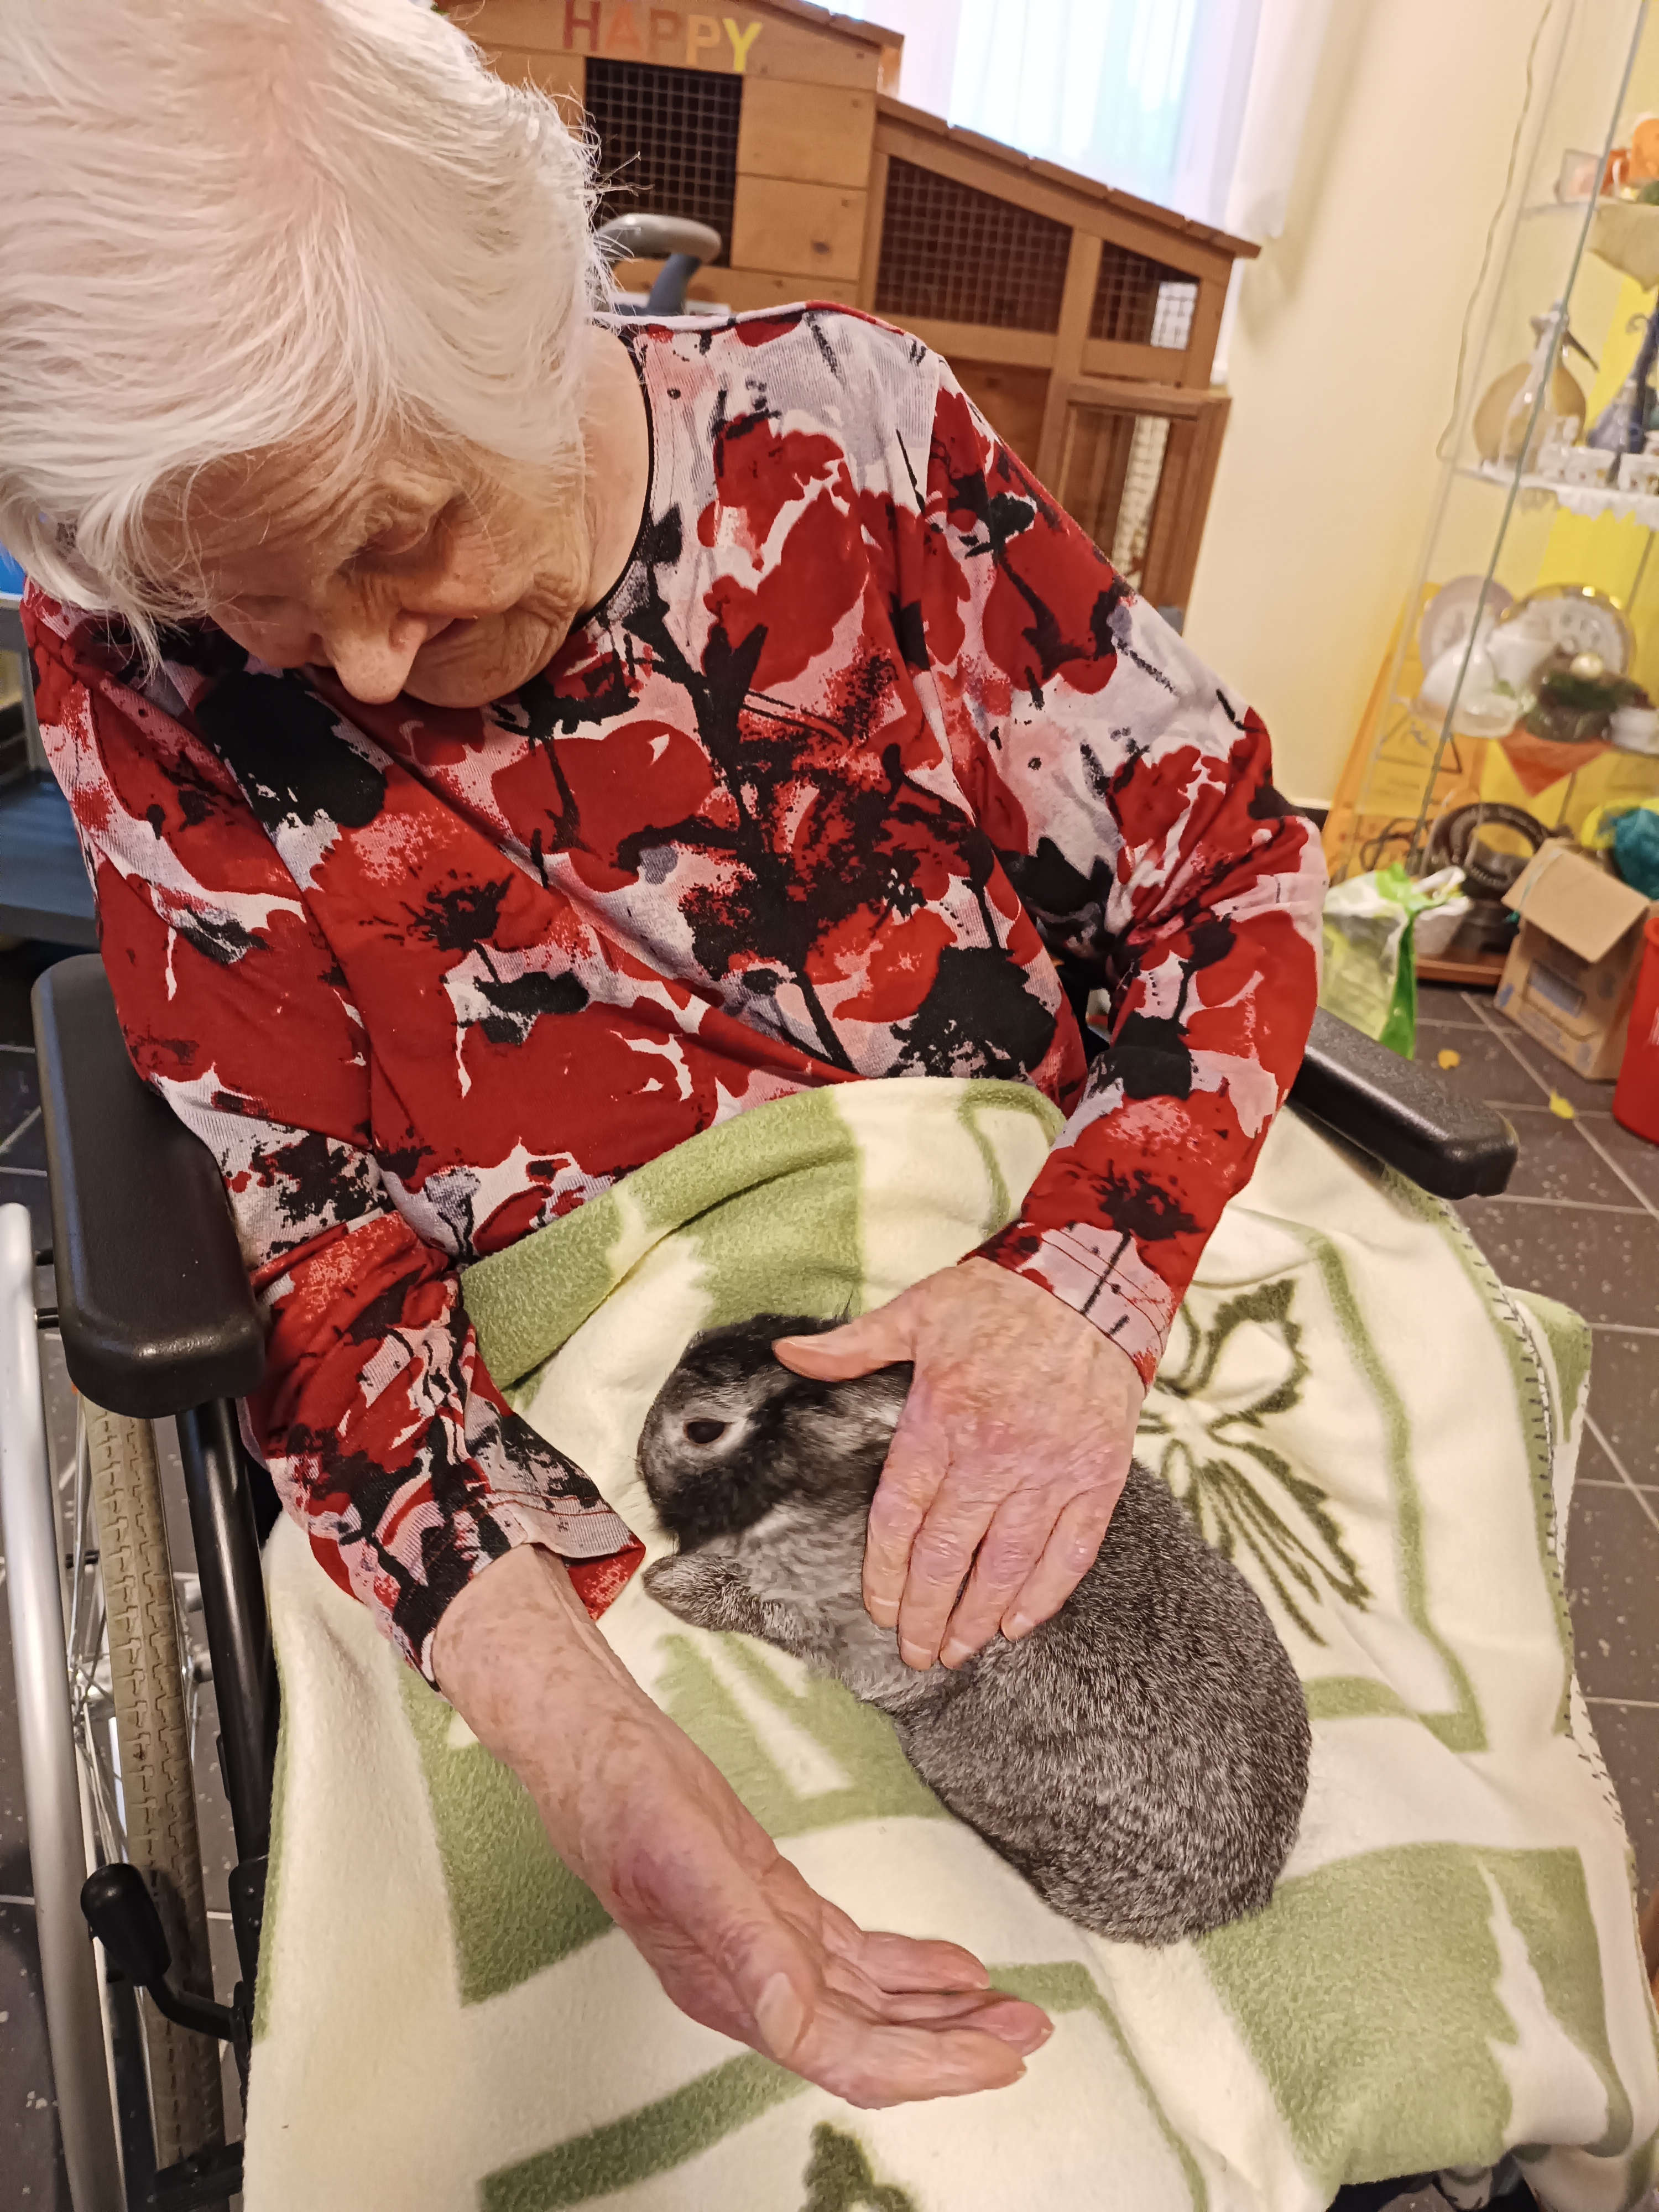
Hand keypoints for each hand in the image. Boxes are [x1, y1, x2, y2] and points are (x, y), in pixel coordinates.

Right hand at [433, 1546, 1049, 2104]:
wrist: (590, 1743)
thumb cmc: (619, 1796)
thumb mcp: (687, 1861)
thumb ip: (744, 1946)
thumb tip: (794, 2028)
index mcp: (731, 1987)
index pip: (846, 2053)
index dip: (927, 2064)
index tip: (996, 2057)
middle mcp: (751, 1980)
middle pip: (868, 2039)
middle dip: (953, 2044)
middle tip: (1029, 2033)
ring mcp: (762, 1945)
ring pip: (868, 2001)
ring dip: (942, 2009)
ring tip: (1011, 2007)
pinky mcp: (771, 1904)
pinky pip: (853, 1956)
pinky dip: (909, 1965)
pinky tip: (954, 1967)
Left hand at [774, 1259, 1143, 1671]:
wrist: (1094, 1277)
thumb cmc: (1001, 1296)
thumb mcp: (918, 1311)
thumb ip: (854, 1346)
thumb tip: (788, 1353)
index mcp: (942, 1419)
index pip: (902, 1516)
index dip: (886, 1572)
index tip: (879, 1609)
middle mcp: (995, 1455)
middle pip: (949, 1554)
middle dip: (927, 1612)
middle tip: (915, 1653)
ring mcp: (1051, 1469)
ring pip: (1008, 1563)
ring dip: (979, 1615)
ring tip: (958, 1650)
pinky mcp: (1097, 1474)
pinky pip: (1072, 1549)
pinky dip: (1046, 1593)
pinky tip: (1020, 1622)